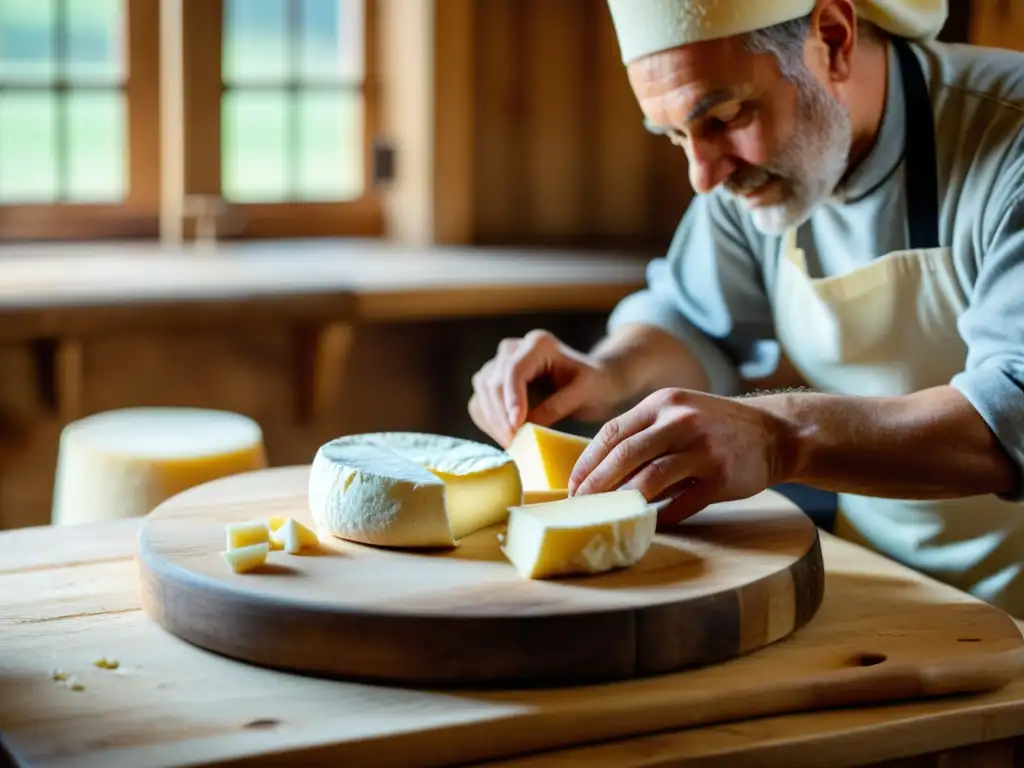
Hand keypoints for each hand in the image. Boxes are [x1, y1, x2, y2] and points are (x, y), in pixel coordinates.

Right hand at [468, 330, 624, 447]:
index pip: (514, 370)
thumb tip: (527, 427)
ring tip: (511, 443)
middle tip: (514, 443)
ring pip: (482, 391)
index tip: (516, 427)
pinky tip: (504, 436)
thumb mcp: (585, 393)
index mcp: (538, 344)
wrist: (596, 379)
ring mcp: (501, 362)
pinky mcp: (495, 379)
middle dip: (501, 416)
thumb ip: (557, 406)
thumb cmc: (596, 383)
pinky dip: (488, 420)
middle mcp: (514, 348)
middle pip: (493, 381)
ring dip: (492, 420)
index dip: (512, 400)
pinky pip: (481, 399)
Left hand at [567, 388, 790, 524]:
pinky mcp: (721, 476)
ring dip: (623, 502)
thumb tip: (597, 470)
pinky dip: (662, 516)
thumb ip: (644, 434)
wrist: (775, 432)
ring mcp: (702, 448)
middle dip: (596, 485)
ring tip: (606, 517)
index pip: (612, 433)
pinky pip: (683, 502)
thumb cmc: (715, 427)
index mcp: (662, 404)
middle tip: (579, 506)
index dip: (587, 462)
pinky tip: (649, 524)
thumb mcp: (678, 414)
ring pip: (650, 479)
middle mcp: (680, 421)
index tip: (572, 485)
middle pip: (624, 456)